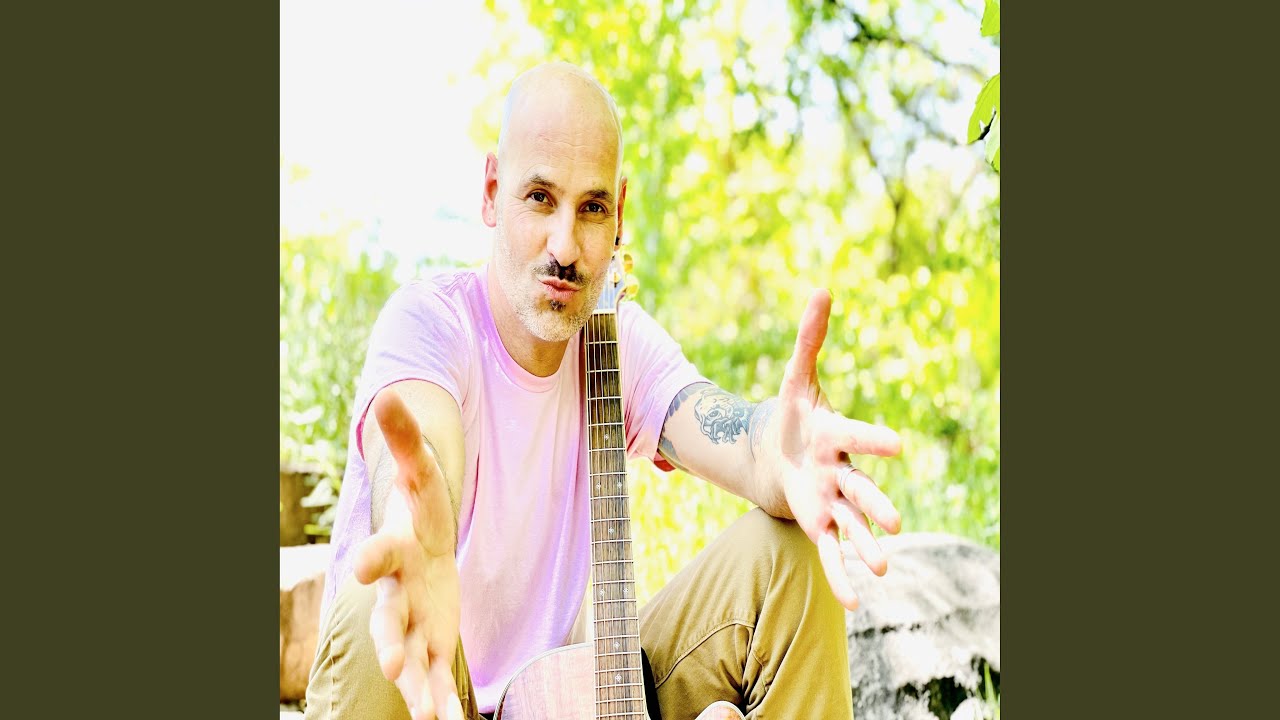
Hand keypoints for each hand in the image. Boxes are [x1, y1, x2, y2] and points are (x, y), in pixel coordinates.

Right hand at [353, 389, 464, 719]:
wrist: (421, 544)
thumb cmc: (419, 509)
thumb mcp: (421, 473)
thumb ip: (405, 439)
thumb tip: (388, 394)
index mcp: (393, 550)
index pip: (378, 554)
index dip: (371, 559)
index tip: (362, 567)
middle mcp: (395, 593)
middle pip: (387, 617)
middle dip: (389, 640)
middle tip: (393, 665)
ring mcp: (411, 621)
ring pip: (409, 657)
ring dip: (416, 685)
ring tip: (425, 713)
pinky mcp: (431, 641)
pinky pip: (434, 677)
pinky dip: (440, 703)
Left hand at [775, 289, 903, 609]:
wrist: (777, 450)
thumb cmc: (792, 413)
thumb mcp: (796, 377)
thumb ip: (811, 338)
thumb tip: (823, 289)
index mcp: (835, 433)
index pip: (855, 434)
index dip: (874, 439)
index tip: (898, 445)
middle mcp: (841, 470)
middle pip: (860, 488)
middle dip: (876, 504)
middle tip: (895, 523)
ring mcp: (831, 501)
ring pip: (851, 526)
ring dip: (865, 547)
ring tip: (884, 568)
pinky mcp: (817, 523)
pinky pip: (829, 552)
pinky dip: (840, 577)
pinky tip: (855, 603)